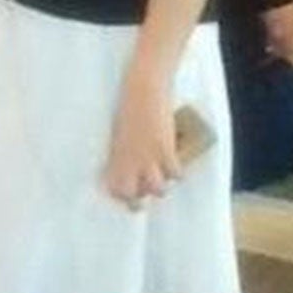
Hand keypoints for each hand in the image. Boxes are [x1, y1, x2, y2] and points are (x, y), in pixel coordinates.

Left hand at [102, 67, 177, 208]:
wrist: (143, 89)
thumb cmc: (129, 105)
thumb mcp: (119, 131)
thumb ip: (121, 150)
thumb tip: (128, 162)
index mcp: (115, 156)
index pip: (114, 188)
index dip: (118, 196)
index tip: (123, 196)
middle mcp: (130, 161)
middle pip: (133, 196)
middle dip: (137, 203)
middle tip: (141, 203)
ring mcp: (148, 158)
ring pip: (157, 189)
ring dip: (160, 187)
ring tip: (162, 179)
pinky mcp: (166, 150)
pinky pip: (175, 174)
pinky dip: (178, 173)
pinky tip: (178, 169)